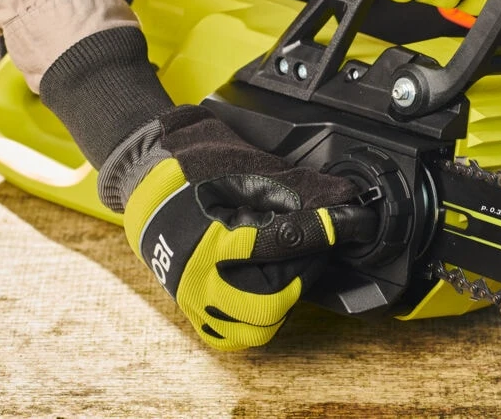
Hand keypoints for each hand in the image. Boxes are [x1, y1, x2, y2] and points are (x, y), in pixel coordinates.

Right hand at [98, 105, 376, 349]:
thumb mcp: (248, 165)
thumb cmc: (197, 168)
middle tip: (316, 252)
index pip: (289, 237)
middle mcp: (205, 267)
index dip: (330, 229)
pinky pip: (227, 333)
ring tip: (292, 275)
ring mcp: (195, 291)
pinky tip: (266, 300)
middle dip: (305, 273)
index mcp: (219, 226)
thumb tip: (340, 198)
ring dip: (283, 301)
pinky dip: (253, 323)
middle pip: (274, 294)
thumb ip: (295, 186)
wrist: (146, 178)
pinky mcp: (189, 303)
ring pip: (255, 322)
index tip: (354, 223)